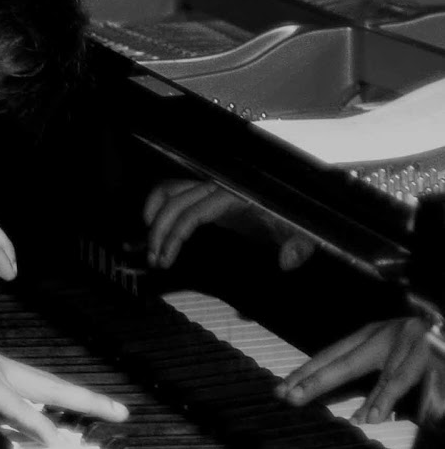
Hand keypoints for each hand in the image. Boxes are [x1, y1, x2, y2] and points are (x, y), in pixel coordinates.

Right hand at [0, 349, 127, 445]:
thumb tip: (13, 443)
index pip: (39, 386)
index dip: (68, 399)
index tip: (93, 409)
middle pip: (52, 384)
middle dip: (89, 398)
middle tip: (120, 410)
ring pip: (45, 391)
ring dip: (80, 405)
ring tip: (109, 415)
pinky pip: (18, 408)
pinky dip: (39, 425)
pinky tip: (58, 441)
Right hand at [142, 179, 314, 270]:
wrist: (297, 204)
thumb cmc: (293, 219)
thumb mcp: (299, 233)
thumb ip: (297, 247)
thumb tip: (287, 261)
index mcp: (235, 196)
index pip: (192, 213)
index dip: (173, 236)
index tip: (165, 260)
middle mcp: (219, 187)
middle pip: (174, 202)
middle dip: (158, 232)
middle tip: (154, 260)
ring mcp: (211, 187)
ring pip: (170, 190)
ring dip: (154, 215)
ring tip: (150, 245)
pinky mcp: (208, 192)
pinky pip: (177, 191)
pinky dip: (160, 204)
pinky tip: (154, 225)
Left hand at [277, 317, 427, 421]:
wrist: (443, 326)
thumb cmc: (414, 342)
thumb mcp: (384, 350)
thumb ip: (361, 371)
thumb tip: (333, 400)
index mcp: (370, 334)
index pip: (330, 355)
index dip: (306, 373)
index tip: (281, 391)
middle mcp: (388, 336)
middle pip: (349, 363)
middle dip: (320, 381)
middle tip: (294, 398)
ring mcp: (413, 347)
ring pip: (394, 378)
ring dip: (379, 400)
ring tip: (364, 419)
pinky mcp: (438, 357)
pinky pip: (428, 383)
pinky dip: (422, 400)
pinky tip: (413, 414)